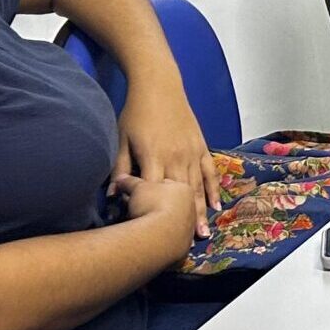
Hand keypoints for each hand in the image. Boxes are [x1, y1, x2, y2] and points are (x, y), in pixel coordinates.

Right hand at [112, 174, 202, 260]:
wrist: (160, 235)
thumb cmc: (151, 205)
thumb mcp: (138, 188)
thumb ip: (131, 182)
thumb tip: (121, 179)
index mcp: (184, 189)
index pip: (169, 185)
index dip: (155, 188)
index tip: (143, 193)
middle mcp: (191, 208)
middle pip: (174, 205)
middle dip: (161, 207)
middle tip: (145, 211)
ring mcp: (190, 228)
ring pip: (174, 224)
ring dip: (163, 225)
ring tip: (148, 227)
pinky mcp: (185, 246)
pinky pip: (172, 240)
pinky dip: (163, 239)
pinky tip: (153, 240)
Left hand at [116, 87, 217, 238]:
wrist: (159, 85)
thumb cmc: (135, 113)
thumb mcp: (121, 139)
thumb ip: (119, 169)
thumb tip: (112, 197)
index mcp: (154, 157)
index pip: (156, 192)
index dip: (157, 214)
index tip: (158, 235)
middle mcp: (176, 157)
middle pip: (182, 195)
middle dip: (186, 220)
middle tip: (190, 244)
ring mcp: (192, 152)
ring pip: (199, 186)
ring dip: (202, 210)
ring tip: (205, 232)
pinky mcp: (202, 145)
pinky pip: (210, 171)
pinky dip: (214, 189)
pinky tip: (217, 205)